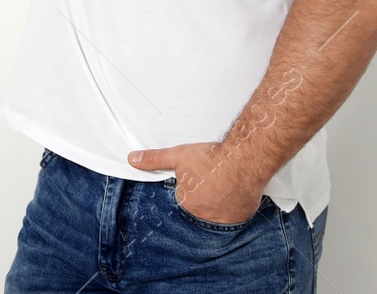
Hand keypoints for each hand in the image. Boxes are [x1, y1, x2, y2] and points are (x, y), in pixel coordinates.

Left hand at [129, 141, 264, 224]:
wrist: (243, 159)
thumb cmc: (212, 159)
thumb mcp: (178, 156)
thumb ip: (154, 159)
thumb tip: (133, 159)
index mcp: (187, 205)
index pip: (183, 201)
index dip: (190, 189)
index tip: (198, 182)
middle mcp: (205, 217)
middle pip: (200, 208)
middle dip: (204, 196)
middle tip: (211, 181)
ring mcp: (225, 220)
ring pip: (218, 214)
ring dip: (219, 204)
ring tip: (222, 186)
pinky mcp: (242, 217)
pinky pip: (235, 216)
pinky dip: (234, 207)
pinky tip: (234, 193)